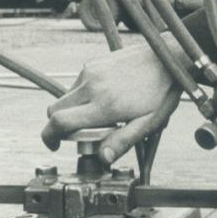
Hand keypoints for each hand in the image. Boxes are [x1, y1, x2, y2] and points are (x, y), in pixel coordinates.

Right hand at [41, 42, 182, 154]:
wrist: (167, 58)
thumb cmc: (161, 93)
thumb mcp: (148, 123)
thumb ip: (123, 141)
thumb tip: (103, 158)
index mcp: (104, 105)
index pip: (59, 122)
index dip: (49, 137)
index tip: (56, 145)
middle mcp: (91, 86)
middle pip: (54, 110)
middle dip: (59, 125)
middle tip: (80, 132)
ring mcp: (90, 71)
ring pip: (66, 97)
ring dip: (73, 109)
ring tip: (100, 113)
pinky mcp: (93, 62)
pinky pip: (77, 83)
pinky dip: (83, 94)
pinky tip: (106, 95)